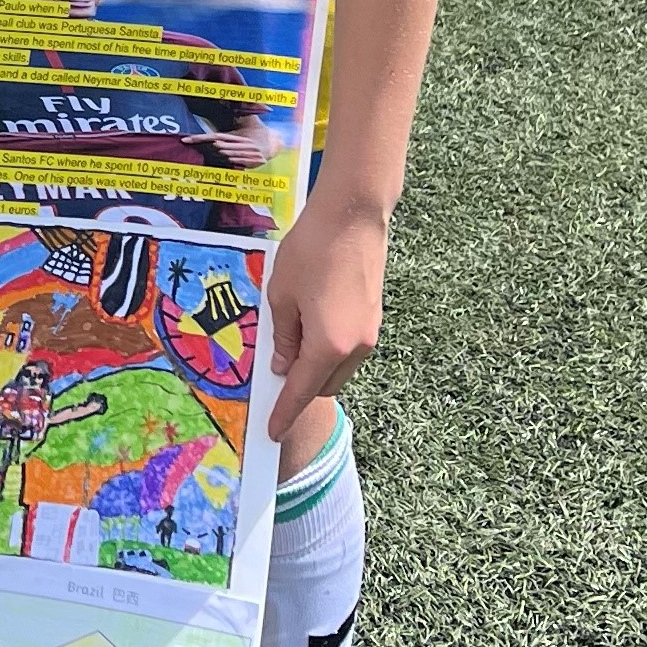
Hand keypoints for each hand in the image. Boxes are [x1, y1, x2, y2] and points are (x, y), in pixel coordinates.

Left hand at [263, 175, 391, 441]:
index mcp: (328, 346)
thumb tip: (284, 367)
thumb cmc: (310, 250)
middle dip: (300, 386)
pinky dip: (330, 350)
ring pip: (338, 369)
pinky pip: (349, 350)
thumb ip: (283, 337)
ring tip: (292, 336)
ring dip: (317, 367)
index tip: (272, 432)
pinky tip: (312, 323)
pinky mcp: (374, 318)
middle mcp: (355, 348)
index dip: (285, 413)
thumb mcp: (281, 295)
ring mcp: (369, 334)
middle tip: (274, 367)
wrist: (354, 215)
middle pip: (324, 385)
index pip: (302, 392)